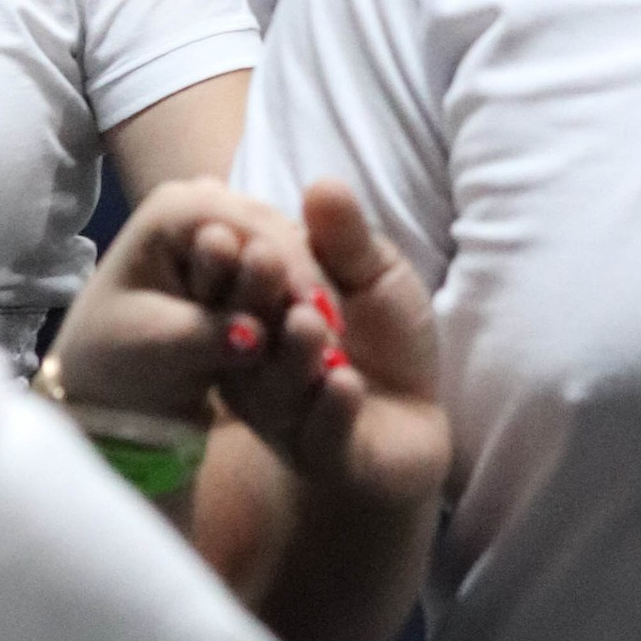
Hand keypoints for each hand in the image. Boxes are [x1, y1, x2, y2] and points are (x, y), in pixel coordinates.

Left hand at [52, 175, 331, 425]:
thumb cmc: (122, 361)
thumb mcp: (159, 350)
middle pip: (273, 227)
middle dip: (307, 276)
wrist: (112, 376)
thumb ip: (209, 337)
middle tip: (338, 328)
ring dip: (311, 284)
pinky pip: (284, 259)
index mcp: (172, 210)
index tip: (322, 318)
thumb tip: (253, 337)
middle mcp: (199, 201)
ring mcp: (224, 219)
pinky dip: (303, 290)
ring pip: (285, 242)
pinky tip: (322, 324)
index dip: (289, 268)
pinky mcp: (242, 245)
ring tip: (334, 331)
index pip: (246, 225)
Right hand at [244, 179, 448, 530]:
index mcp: (259, 318)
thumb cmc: (382, 340)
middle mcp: (256, 369)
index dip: (229, 259)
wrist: (413, 422)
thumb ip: (346, 240)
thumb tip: (323, 184)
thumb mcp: (374, 276)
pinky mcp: (323, 457)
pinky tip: (345, 384)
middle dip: (255, 297)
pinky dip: (332, 409)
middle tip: (267, 262)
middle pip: (245, 333)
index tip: (227, 228)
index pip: (232, 287)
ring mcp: (285, 417)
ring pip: (278, 386)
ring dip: (294, 353)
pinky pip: (320, 435)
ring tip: (312, 324)